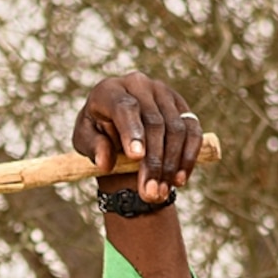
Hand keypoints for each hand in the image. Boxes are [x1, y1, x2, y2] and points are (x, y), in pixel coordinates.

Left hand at [71, 74, 201, 203]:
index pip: (126, 108)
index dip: (132, 132)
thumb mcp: (85, 141)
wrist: (116, 128)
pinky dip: (188, 157)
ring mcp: (163, 92)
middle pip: (154, 122)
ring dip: (171, 165)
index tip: (136, 157)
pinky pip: (192, 131)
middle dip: (153, 161)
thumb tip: (105, 162)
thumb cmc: (97, 134)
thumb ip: (93, 148)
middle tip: (149, 192)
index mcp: (110, 90)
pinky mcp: (181, 106)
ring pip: (176, 129)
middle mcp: (139, 84)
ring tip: (161, 193)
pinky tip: (179, 180)